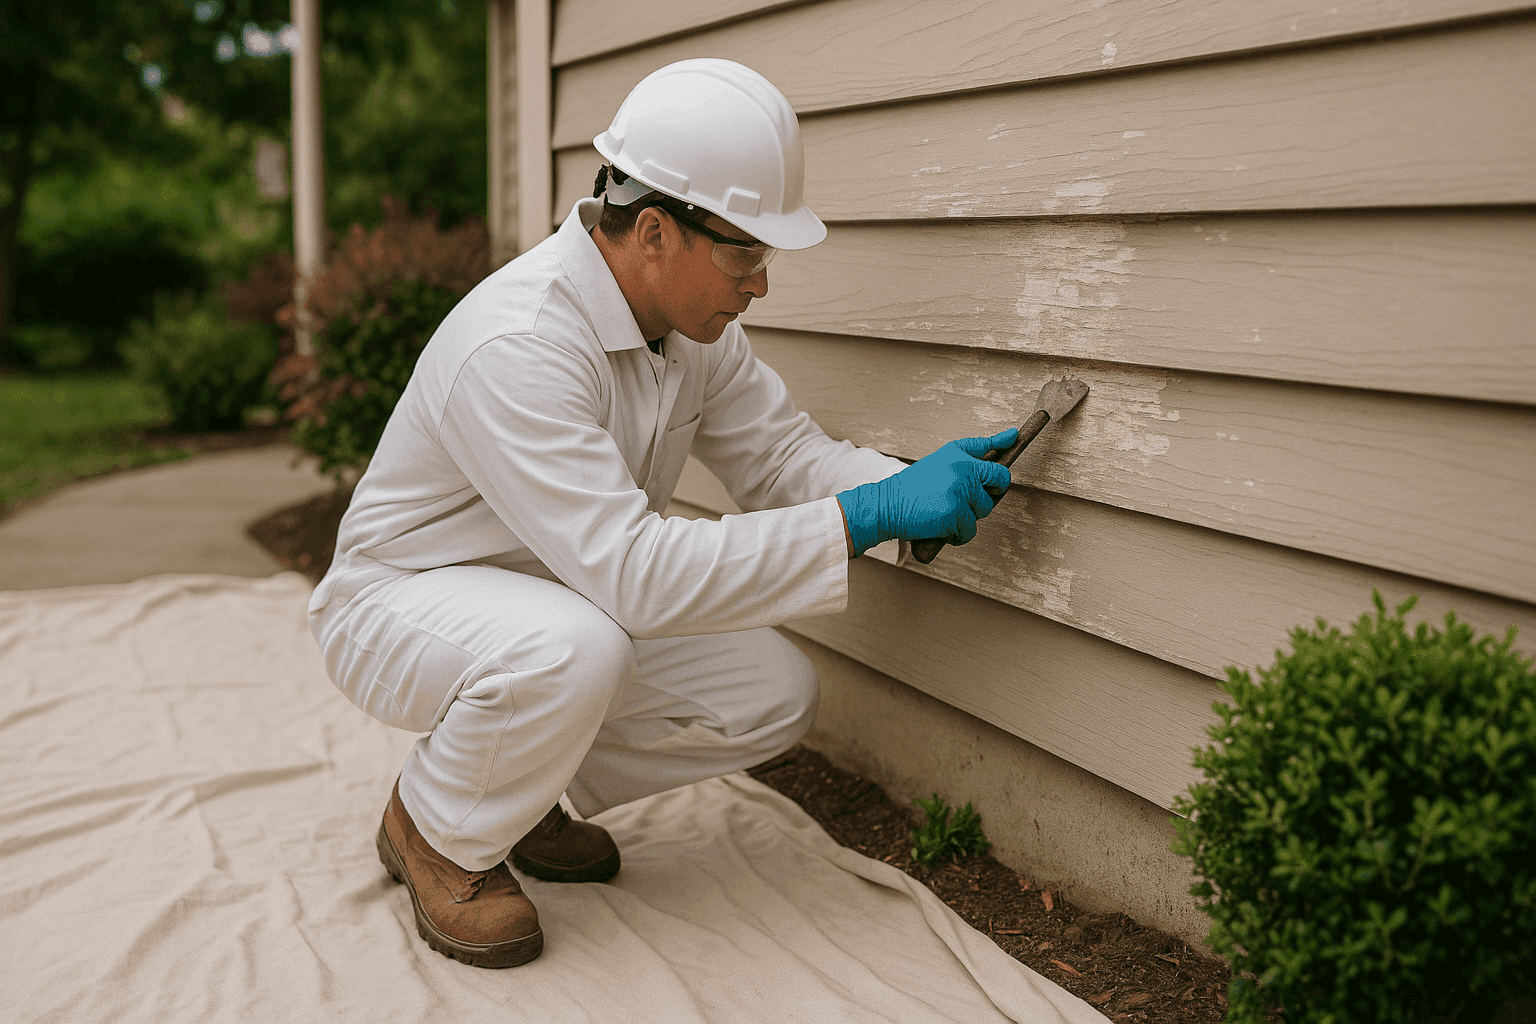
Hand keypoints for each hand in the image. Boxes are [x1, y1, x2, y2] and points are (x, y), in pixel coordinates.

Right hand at [837, 428, 1016, 556]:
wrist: (885, 505)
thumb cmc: (908, 490)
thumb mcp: (934, 466)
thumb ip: (960, 465)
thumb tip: (985, 475)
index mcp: (955, 454)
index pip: (985, 445)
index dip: (1002, 442)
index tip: (1013, 436)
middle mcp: (962, 468)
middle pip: (1000, 479)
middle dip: (992, 492)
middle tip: (971, 500)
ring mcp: (961, 490)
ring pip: (984, 510)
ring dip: (968, 518)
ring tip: (944, 514)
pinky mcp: (956, 512)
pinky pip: (970, 530)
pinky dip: (957, 535)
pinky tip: (940, 528)